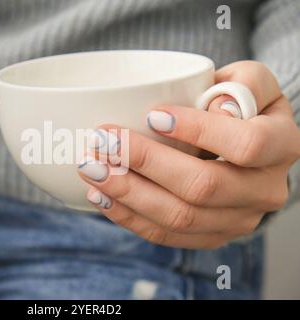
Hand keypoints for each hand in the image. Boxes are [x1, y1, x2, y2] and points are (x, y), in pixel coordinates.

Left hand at [78, 61, 299, 248]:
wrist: (244, 146)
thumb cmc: (239, 106)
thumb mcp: (249, 81)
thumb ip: (242, 85)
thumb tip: (216, 108)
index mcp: (281, 147)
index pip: (245, 144)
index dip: (198, 130)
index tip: (153, 115)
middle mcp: (264, 190)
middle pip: (202, 187)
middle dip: (144, 163)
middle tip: (102, 142)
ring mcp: (237, 220)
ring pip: (178, 218)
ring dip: (128, 194)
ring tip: (91, 170)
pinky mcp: (210, 236)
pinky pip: (167, 235)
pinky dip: (129, 217)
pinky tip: (101, 197)